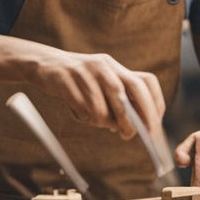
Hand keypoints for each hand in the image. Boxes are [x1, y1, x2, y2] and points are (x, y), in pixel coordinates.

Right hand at [30, 50, 164, 138]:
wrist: (45, 64)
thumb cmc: (78, 82)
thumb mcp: (101, 84)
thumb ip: (117, 103)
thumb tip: (132, 128)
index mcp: (116, 67)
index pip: (146, 82)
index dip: (154, 104)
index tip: (153, 125)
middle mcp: (104, 66)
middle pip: (127, 92)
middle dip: (132, 118)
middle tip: (129, 135)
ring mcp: (85, 71)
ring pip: (101, 106)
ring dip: (102, 121)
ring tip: (96, 121)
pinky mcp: (66, 79)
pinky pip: (81, 108)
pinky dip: (83, 117)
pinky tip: (79, 113)